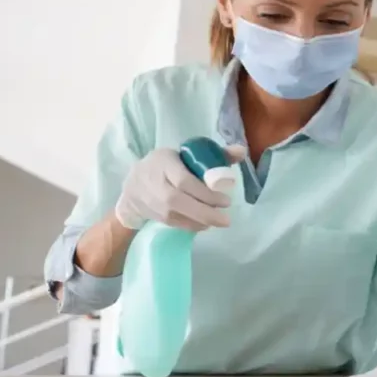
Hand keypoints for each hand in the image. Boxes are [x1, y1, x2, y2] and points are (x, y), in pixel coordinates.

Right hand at [114, 145, 245, 230]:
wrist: (133, 186)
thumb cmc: (165, 166)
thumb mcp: (185, 154)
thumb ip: (215, 154)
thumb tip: (242, 151)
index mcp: (165, 163)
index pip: (184, 181)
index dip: (206, 193)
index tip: (226, 199)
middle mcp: (156, 184)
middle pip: (180, 201)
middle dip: (206, 211)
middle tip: (227, 218)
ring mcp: (153, 202)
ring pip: (178, 215)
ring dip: (201, 220)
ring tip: (219, 220)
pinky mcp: (156, 216)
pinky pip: (177, 224)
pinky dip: (193, 226)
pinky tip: (206, 224)